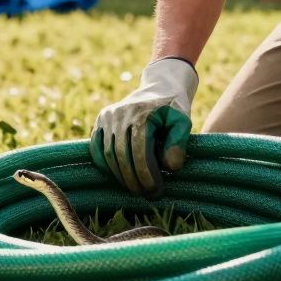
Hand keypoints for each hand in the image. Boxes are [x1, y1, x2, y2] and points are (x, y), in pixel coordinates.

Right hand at [89, 57, 197, 196]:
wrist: (159, 87)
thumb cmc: (174, 108)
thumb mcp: (183, 121)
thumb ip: (179, 143)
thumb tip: (170, 167)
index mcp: (141, 113)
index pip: (140, 152)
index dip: (147, 175)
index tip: (156, 190)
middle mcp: (120, 114)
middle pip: (122, 156)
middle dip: (134, 180)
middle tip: (147, 194)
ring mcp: (107, 116)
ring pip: (108, 154)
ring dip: (120, 176)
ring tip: (135, 189)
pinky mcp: (100, 120)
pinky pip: (96, 148)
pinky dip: (104, 165)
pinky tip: (118, 177)